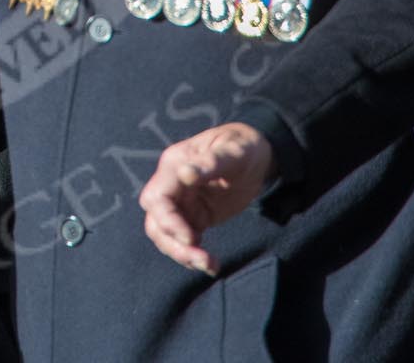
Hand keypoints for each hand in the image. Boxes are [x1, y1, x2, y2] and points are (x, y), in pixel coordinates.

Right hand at [139, 121, 274, 273]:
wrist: (258, 155)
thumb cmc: (243, 147)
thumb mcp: (233, 152)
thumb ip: (211, 163)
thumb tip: (185, 174)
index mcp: (174, 165)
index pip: (156, 198)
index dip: (168, 221)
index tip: (191, 238)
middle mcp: (172, 185)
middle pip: (156, 221)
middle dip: (173, 244)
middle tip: (202, 259)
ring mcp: (182, 203)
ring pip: (166, 235)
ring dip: (182, 254)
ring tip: (210, 265)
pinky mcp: (194, 217)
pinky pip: (184, 240)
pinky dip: (193, 255)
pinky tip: (212, 265)